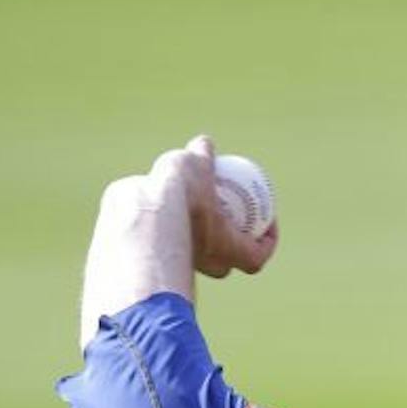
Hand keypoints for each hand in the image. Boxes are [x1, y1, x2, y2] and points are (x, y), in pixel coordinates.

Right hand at [147, 134, 278, 278]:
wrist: (139, 215)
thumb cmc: (181, 196)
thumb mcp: (198, 166)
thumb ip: (203, 156)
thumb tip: (204, 144)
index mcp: (227, 251)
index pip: (255, 259)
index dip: (266, 245)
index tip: (267, 225)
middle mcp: (205, 264)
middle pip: (225, 263)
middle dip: (230, 247)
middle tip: (230, 220)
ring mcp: (180, 263)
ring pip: (195, 254)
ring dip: (198, 237)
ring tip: (191, 208)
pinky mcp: (155, 255)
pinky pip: (169, 241)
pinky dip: (170, 226)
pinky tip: (161, 203)